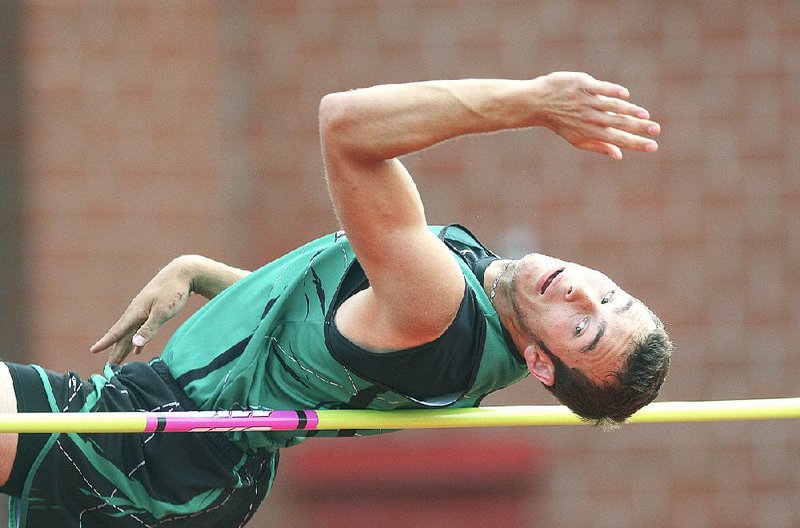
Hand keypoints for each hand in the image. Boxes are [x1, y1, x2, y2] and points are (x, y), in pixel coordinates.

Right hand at [90, 258, 192, 363]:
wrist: (183, 272)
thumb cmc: (174, 292)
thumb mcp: (163, 312)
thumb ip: (149, 328)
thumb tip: (134, 344)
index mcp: (136, 313)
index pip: (117, 331)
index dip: (106, 342)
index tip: (93, 351)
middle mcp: (136, 312)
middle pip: (123, 335)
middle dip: (115, 350)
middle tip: (108, 366)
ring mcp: (143, 310)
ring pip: (131, 332)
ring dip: (125, 346)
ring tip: (118, 360)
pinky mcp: (152, 310)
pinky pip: (140, 328)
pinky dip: (137, 340)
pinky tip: (137, 349)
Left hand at [531, 72, 659, 158]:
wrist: (538, 103)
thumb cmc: (560, 122)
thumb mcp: (577, 139)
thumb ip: (599, 147)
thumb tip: (619, 155)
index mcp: (590, 133)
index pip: (618, 140)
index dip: (636, 144)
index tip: (653, 146)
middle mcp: (589, 118)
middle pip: (619, 124)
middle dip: (639, 129)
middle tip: (657, 130)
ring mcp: (586, 101)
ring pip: (612, 106)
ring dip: (630, 111)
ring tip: (645, 116)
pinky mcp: (583, 84)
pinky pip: (601, 88)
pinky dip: (614, 91)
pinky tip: (626, 95)